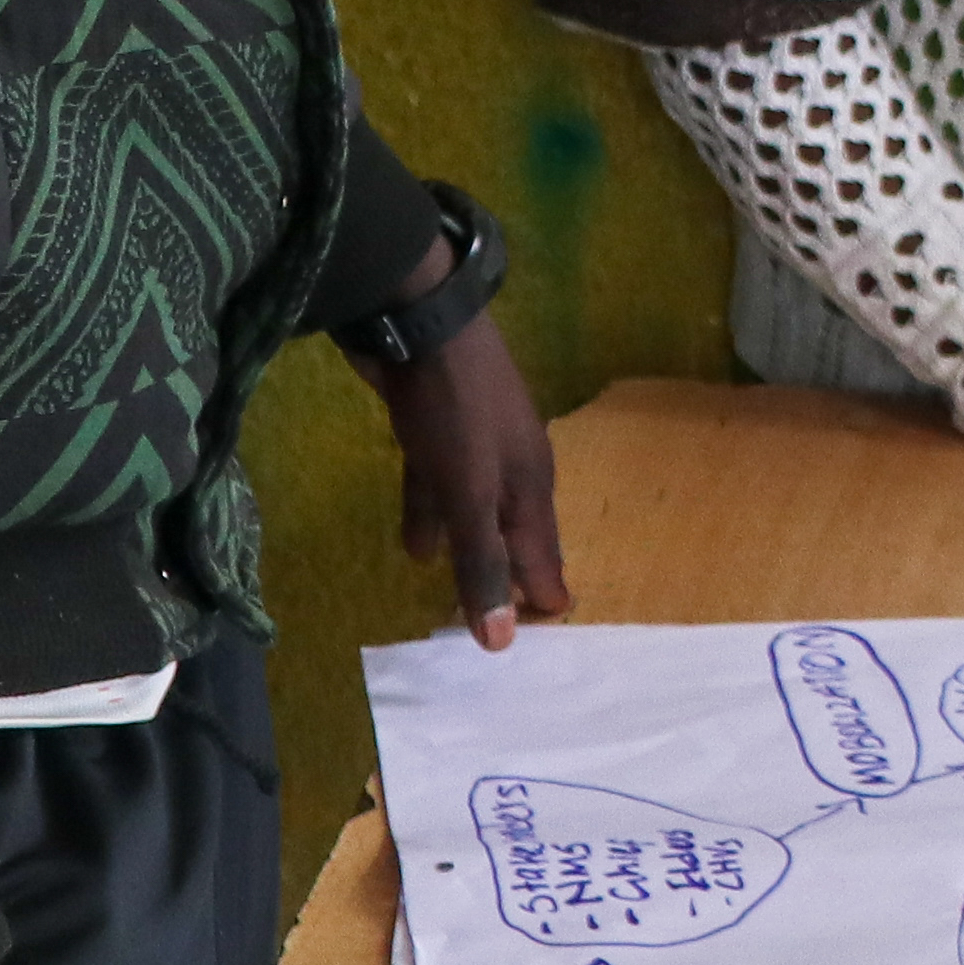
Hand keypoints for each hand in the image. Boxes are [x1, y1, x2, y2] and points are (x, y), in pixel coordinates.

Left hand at [361, 311, 565, 648]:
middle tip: (510, 615)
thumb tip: (499, 643)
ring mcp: (472, 444)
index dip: (541, 588)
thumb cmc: (455, 410)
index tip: (548, 623)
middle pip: (513, 531)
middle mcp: (510, 466)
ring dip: (466, 549)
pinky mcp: (435, 429)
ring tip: (451, 591)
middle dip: (510, 570)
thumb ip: (481, 562)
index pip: (542, 550)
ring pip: (473, 511)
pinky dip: (432, 515)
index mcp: (531, 482)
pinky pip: (439, 487)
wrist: (418, 321)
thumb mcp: (470, 492)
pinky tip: (415, 543)